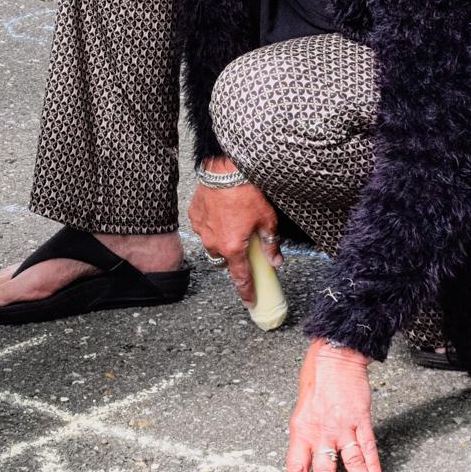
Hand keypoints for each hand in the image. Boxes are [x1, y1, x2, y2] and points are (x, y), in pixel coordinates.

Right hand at [187, 159, 278, 303]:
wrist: (225, 170)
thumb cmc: (246, 192)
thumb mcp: (266, 220)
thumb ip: (270, 244)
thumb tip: (276, 261)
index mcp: (233, 248)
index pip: (240, 278)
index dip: (246, 292)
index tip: (249, 301)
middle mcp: (214, 243)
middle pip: (224, 261)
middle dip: (233, 259)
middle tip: (242, 248)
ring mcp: (201, 230)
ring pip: (212, 245)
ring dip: (221, 242)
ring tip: (231, 227)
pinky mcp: (194, 215)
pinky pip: (203, 228)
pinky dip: (212, 226)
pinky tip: (221, 214)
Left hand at [285, 340, 382, 471]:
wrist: (334, 357)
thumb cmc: (314, 381)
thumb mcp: (300, 410)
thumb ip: (304, 436)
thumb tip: (306, 460)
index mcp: (301, 429)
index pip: (296, 462)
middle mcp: (321, 430)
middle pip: (324, 465)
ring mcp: (343, 426)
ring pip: (351, 459)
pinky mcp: (361, 419)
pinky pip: (368, 446)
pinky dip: (374, 464)